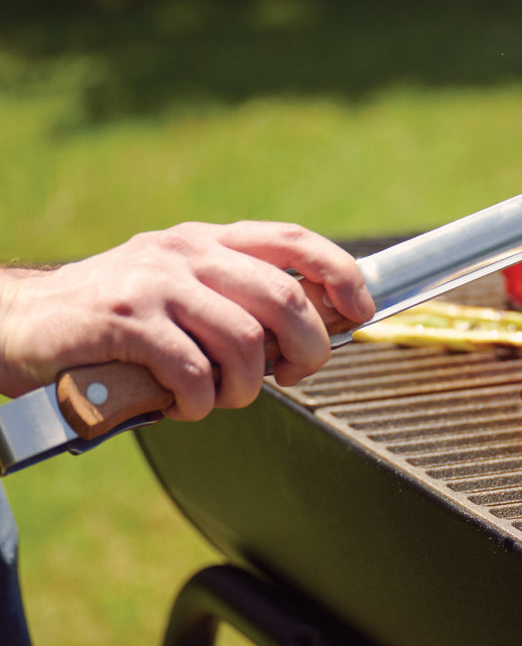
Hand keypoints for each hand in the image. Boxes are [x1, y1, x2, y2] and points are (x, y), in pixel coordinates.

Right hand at [0, 221, 374, 420]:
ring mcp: (154, 283)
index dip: (340, 273)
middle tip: (294, 375)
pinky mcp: (124, 321)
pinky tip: (184, 405)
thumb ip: (236, 301)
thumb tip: (312, 332)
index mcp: (206, 241)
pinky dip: (200, 401)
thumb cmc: (116, 322)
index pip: (294, 241)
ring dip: (246, 387)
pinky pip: (193, 372)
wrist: (18, 325)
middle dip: (308, 349)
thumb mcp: (180, 292)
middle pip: (285, 299)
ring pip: (245, 343)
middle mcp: (185, 251)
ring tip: (220, 397)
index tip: (363, 308)